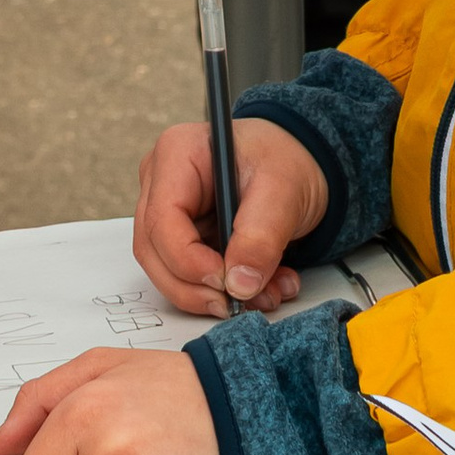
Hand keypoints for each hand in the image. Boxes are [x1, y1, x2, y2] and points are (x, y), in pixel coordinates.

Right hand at [134, 113, 324, 315]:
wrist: (299, 163)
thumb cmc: (284, 159)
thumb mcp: (283, 190)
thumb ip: (261, 236)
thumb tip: (239, 283)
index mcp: (177, 153)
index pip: (161, 219)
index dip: (187, 260)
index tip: (226, 281)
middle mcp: (162, 182)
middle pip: (155, 251)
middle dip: (197, 287)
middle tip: (239, 301)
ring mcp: (169, 212)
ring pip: (168, 271)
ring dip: (213, 296)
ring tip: (265, 293)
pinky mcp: (183, 238)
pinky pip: (189, 277)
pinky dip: (226, 292)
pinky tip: (264, 286)